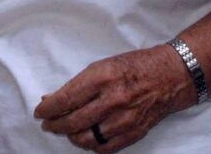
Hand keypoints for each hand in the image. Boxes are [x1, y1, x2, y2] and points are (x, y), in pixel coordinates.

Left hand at [33, 47, 190, 152]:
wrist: (171, 75)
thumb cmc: (135, 66)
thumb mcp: (103, 65)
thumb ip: (79, 84)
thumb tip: (53, 98)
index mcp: (103, 77)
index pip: (67, 98)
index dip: (48, 108)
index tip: (40, 112)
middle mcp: (113, 99)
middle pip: (73, 121)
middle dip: (55, 124)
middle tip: (48, 123)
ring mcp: (125, 119)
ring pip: (87, 138)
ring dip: (71, 136)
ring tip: (66, 130)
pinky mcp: (134, 132)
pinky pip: (105, 147)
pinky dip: (91, 145)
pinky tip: (86, 137)